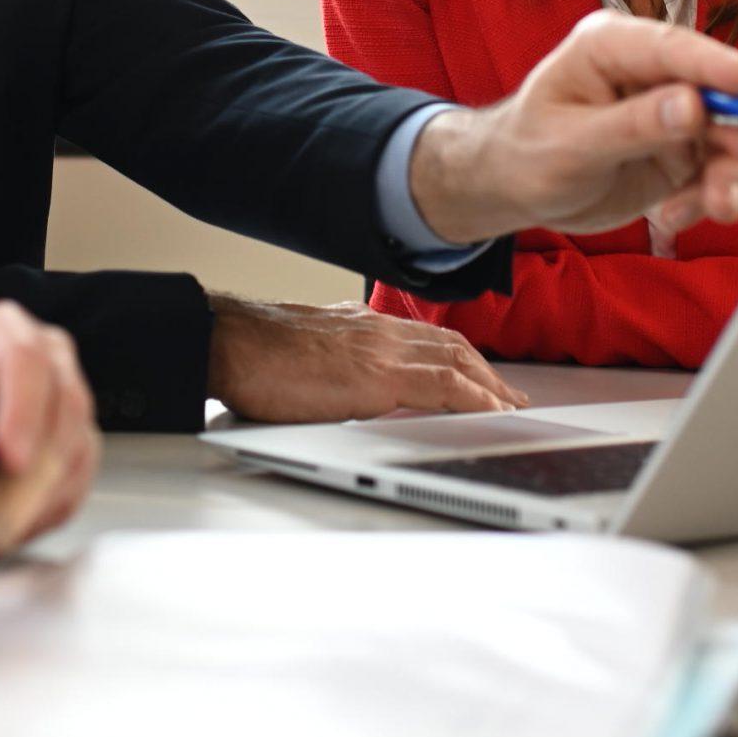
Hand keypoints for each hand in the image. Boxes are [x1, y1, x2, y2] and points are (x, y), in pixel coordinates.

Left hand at [0, 300, 99, 552]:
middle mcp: (44, 360)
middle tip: (2, 509)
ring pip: (75, 448)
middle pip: (66, 404)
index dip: (23, 411)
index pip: (27, 359)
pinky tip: (1, 528)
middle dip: (36, 464)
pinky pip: (74, 485)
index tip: (11, 458)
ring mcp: (65, 404)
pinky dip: (38, 514)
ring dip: (33, 497)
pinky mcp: (75, 449)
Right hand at [206, 294, 524, 421]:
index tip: (476, 374)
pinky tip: (491, 412)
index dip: (457, 355)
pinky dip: (476, 398)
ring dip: (489, 386)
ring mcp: (381, 349)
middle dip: (485, 371)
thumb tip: (338, 381)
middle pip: (450, 345)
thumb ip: (332, 361)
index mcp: (359, 324)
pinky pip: (445, 386)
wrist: (228, 344)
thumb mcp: (304, 352)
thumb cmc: (251, 354)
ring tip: (509, 407)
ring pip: (456, 361)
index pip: (423, 336)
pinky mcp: (379, 376)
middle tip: (508, 395)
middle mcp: (377, 330)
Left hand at [408, 9, 737, 243]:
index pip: (674, 49)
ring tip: (720, 208)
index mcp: (612, 47)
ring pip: (724, 137)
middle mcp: (650, 73)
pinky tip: (671, 218)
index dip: (720, 64)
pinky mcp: (682, 150)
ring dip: (729, 174)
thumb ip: (632, 126)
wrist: (517, 187)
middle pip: (716, 92)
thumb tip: (692, 106)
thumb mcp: (571, 144)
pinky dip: (703, 199)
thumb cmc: (529, 151)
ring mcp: (672, 111)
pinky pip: (712, 173)